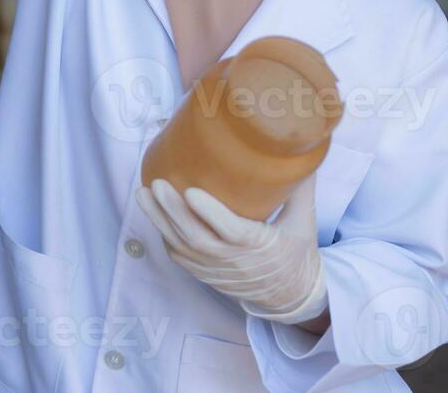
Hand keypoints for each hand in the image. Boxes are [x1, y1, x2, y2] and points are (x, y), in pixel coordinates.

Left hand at [135, 175, 327, 324]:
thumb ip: (300, 189)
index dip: (210, 213)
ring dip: (159, 220)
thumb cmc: (296, 254)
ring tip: (143, 193)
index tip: (191, 191)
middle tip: (157, 184)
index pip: (231, 232)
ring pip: (180, 247)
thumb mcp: (305, 223)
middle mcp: (233, 261)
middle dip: (173, 211)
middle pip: (196, 238)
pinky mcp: (203, 274)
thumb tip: (300, 151)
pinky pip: (178, 255)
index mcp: (260, 247)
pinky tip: (153, 211)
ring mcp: (214, 270)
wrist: (290, 296)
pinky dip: (164, 234)